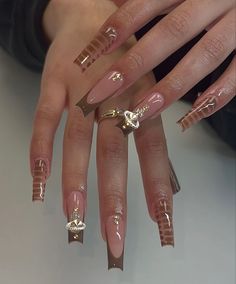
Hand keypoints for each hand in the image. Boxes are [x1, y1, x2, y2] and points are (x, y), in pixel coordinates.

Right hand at [30, 0, 178, 269]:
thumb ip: (149, 130)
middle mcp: (115, 97)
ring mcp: (82, 91)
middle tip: (113, 239)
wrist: (94, 17)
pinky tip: (38, 183)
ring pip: (78, 142)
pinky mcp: (54, 84)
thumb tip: (161, 178)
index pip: (153, 151)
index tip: (160, 225)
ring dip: (76, 183)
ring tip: (73, 219)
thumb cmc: (126, 62)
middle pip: (115, 154)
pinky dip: (40, 151)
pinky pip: (44, 120)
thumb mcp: (148, 89)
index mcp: (143, 99)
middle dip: (114, 199)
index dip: (156, 187)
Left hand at [75, 0, 234, 133]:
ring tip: (141, 112)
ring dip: (172, 86)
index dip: (117, 29)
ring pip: (205, 54)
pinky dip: (217, 95)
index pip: (144, 4)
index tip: (88, 57)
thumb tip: (112, 6)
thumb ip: (148, 1)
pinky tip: (190, 118)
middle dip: (134, 65)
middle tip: (102, 93)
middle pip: (171, 33)